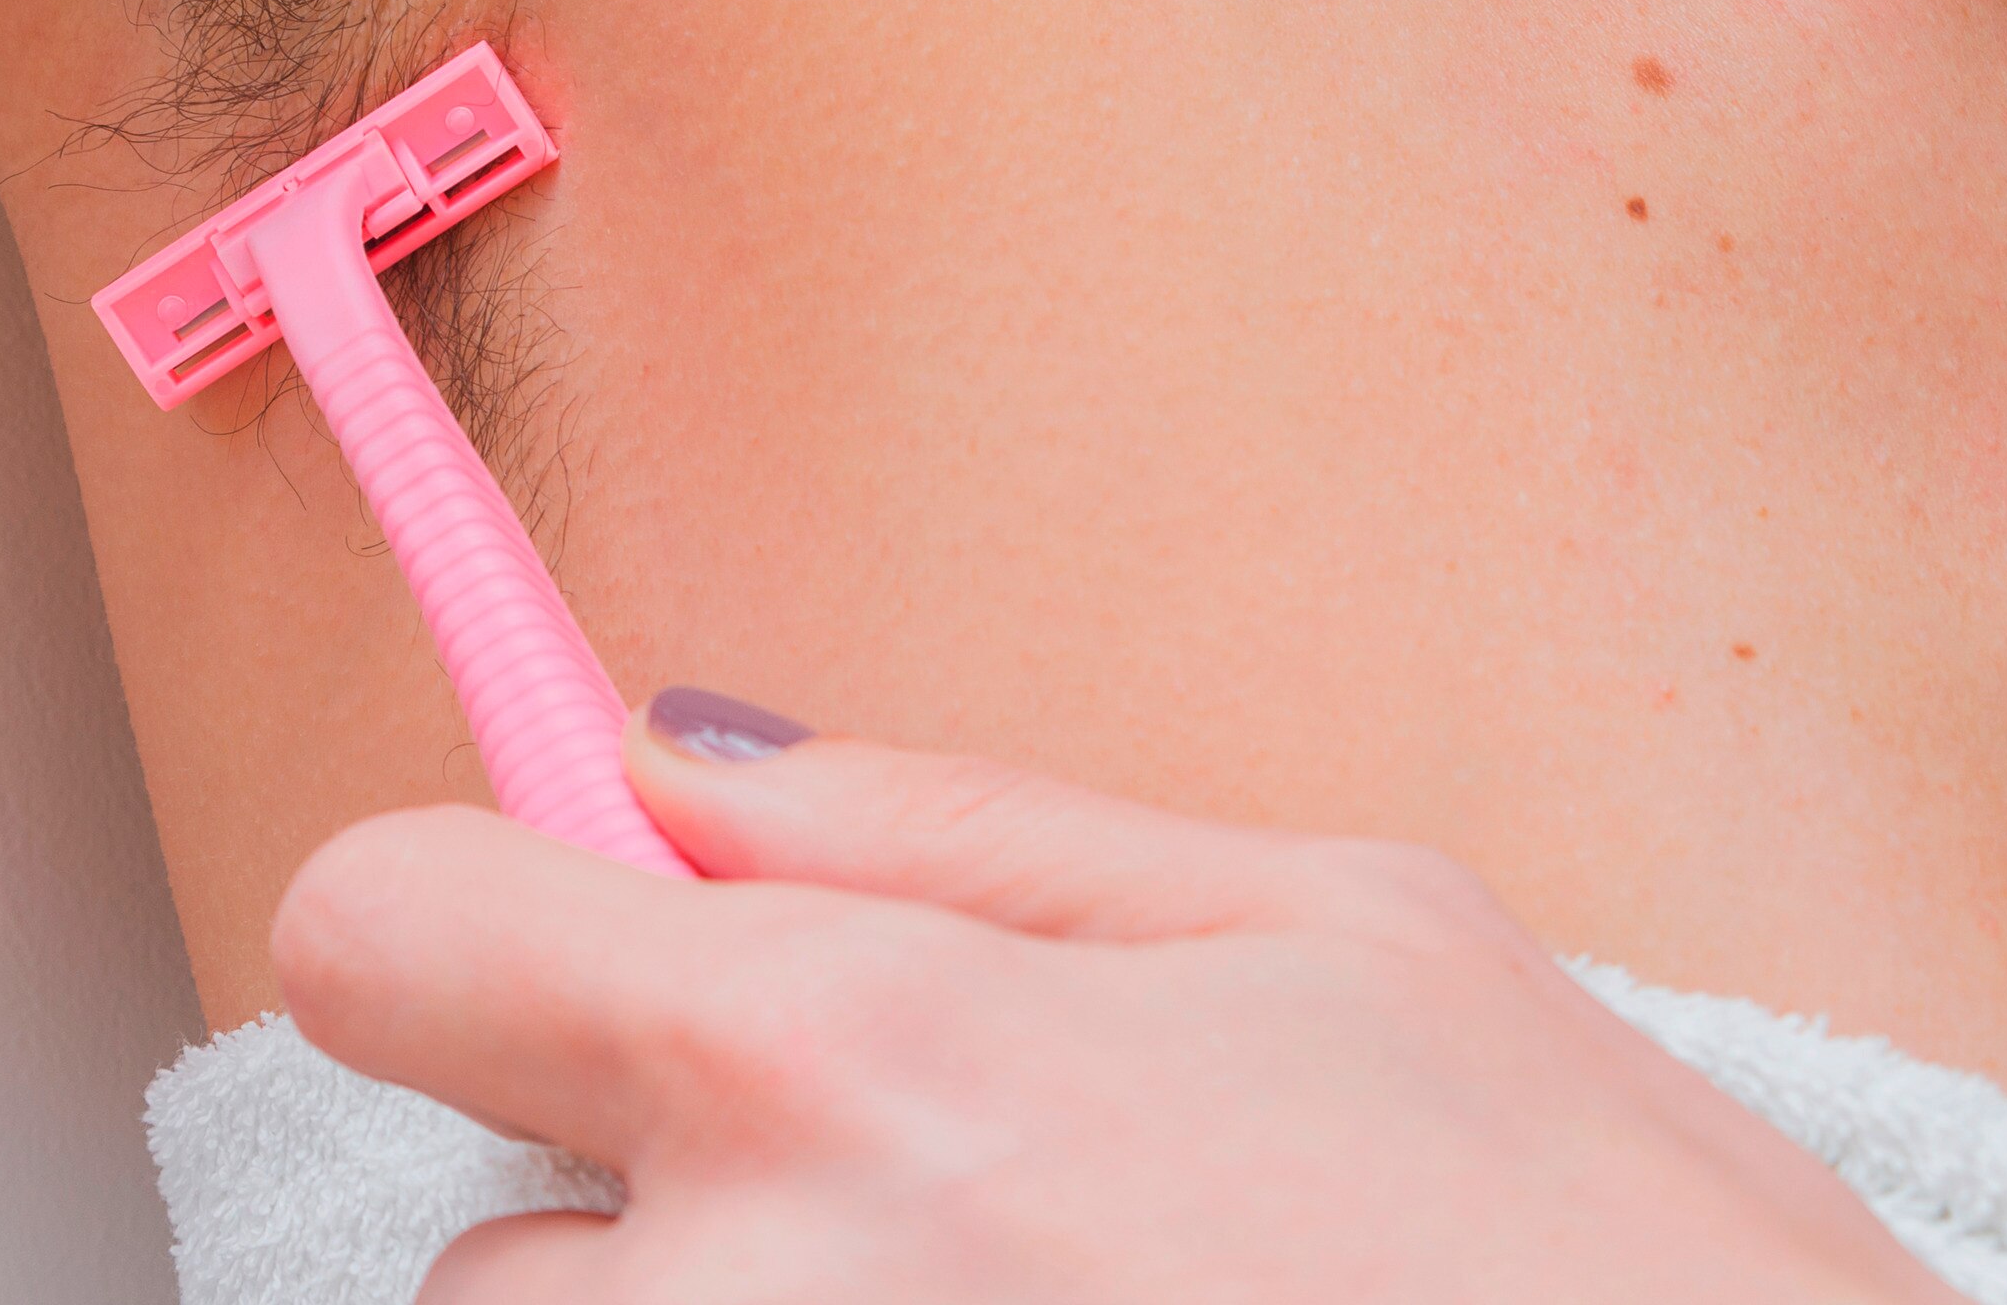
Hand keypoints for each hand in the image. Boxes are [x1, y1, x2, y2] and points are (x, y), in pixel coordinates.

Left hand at [271, 691, 1955, 1303]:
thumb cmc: (1619, 1270)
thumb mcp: (1347, 926)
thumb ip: (955, 820)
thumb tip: (683, 753)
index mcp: (856, 1065)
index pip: (388, 931)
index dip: (456, 917)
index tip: (526, 938)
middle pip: (476, 1254)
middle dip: (651, 1224)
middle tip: (927, 1230)